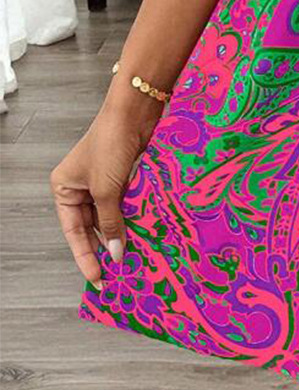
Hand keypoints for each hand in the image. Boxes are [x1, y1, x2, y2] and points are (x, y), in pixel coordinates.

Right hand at [50, 82, 162, 288]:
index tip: (97, 278)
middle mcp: (81, 186)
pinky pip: (125, 204)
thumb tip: (115, 253)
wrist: (134, 112)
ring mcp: (102, 181)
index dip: (85, 256)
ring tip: (132, 259)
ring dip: (121, 234)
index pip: (73, 231)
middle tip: (116, 274)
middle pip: (91, 226)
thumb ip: (111, 223)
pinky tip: (142, 235)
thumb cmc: (110, 145)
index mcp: (65, 188)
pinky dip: (132, 218)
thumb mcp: (106, 189)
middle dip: (104, 247)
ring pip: (110, 216)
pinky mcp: (123, 176)